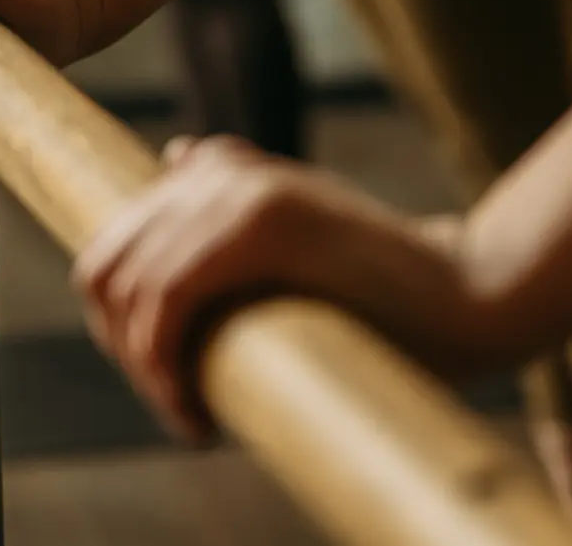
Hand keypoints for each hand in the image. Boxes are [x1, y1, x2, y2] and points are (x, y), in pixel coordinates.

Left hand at [72, 136, 474, 442]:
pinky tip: (196, 411)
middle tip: (175, 402)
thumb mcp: (296, 240)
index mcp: (219, 170)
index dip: (117, 324)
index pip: (113, 247)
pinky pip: (164, 299)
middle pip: (105, 267)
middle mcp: (217, 169)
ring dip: (144, 370)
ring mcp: (237, 188)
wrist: (466, 296)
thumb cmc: (382, 293)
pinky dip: (161, 365)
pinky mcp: (261, 222)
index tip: (165, 379)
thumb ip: (236, 206)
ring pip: (129, 290)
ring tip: (192, 415)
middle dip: (121, 347)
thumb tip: (174, 155)